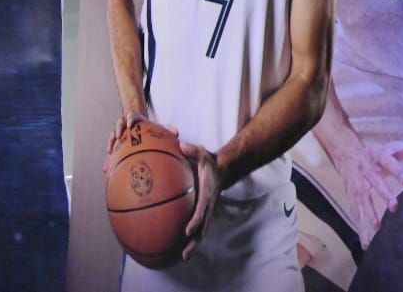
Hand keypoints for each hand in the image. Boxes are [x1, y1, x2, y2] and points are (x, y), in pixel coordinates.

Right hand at [104, 111, 164, 175]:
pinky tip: (107, 168)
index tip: (130, 125)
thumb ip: (168, 129)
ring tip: (110, 151)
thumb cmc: (153, 130)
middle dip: (118, 129)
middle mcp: (127, 125)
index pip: (132, 115)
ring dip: (111, 142)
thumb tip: (176, 133)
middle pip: (119, 123)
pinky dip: (109, 158)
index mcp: (137, 120)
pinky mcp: (117, 145)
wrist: (145, 133)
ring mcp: (121, 134)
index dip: (130, 118)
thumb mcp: (161, 128)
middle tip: (118, 135)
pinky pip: (112, 151)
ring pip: (113, 136)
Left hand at [179, 141, 221, 260]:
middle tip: (185, 255)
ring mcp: (207, 212)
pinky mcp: (203, 214)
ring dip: (194, 245)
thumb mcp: (203, 153)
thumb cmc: (210, 163)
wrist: (223, 170)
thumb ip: (193, 150)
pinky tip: (178, 248)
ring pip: (201, 232)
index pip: (202, 210)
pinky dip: (191, 239)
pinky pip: (197, 228)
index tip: (188, 231)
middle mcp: (208, 206)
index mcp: (208, 195)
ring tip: (183, 258)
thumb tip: (181, 145)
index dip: (196, 221)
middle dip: (195, 242)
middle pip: (203, 228)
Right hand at [338, 139, 402, 245]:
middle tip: (394, 206)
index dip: (396, 170)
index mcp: (377, 157)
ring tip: (377, 227)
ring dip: (369, 214)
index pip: (388, 162)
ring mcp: (358, 185)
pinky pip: (356, 213)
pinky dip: (360, 228)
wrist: (346, 153)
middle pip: (375, 182)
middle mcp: (366, 171)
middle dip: (384, 194)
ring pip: (363, 200)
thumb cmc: (375, 154)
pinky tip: (366, 242)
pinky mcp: (352, 198)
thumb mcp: (391, 148)